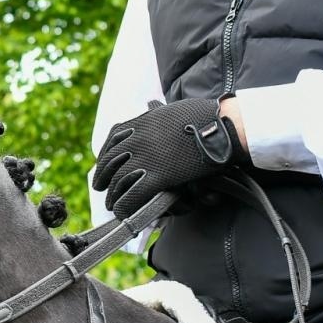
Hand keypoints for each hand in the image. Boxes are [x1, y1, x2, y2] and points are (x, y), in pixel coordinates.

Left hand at [92, 98, 247, 217]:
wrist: (222, 127)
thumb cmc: (206, 117)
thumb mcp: (174, 110)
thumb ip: (159, 114)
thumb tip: (153, 108)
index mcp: (142, 121)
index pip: (113, 138)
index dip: (105, 153)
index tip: (103, 162)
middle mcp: (139, 138)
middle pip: (111, 161)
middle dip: (103, 176)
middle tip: (100, 187)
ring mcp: (146, 157)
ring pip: (118, 180)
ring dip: (113, 196)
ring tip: (112, 205)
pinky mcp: (158, 176)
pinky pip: (132, 195)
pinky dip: (124, 206)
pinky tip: (122, 214)